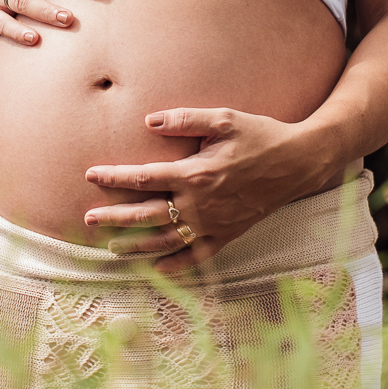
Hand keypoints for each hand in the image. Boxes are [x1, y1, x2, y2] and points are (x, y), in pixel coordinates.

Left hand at [84, 109, 329, 273]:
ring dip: (137, 246)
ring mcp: (213, 224)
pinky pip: (198, 256)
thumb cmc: (261, 136)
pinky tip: (157, 269)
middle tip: (88, 221)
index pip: (143, 178)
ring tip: (112, 248)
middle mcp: (200, 204)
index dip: (114, 178)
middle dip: (114, 218)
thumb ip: (185, 119)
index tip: (91, 176)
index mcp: (195, 173)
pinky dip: (176, 265)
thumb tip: (150, 121)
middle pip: (147, 215)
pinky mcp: (228, 235)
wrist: (299, 163)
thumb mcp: (225, 118)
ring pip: (166, 240)